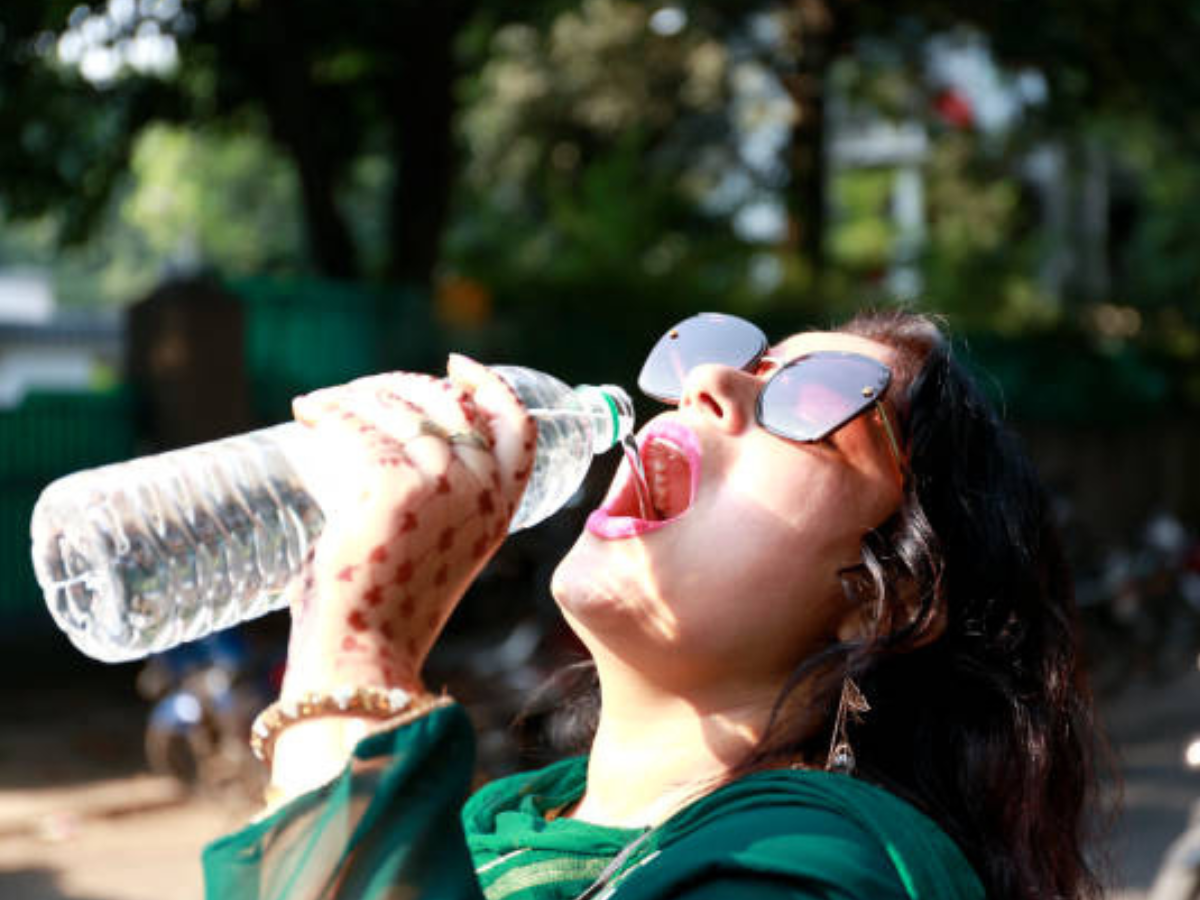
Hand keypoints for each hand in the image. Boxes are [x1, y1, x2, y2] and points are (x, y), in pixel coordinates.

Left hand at [279, 354, 535, 698]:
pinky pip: (355, 427)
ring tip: (320, 406)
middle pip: (447, 404)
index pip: (516, 426)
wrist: (364, 654)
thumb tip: (386, 445)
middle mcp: (480, 491)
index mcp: (500, 508)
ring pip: (395, 410)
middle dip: (400, 385)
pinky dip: (326, 412)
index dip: (490, 386)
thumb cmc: (386, 611)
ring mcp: (441, 485)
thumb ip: (437, 504)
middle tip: (359, 393)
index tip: (456, 365)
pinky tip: (305, 412)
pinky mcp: (391, 486)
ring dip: (353, 397)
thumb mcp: (436, 550)